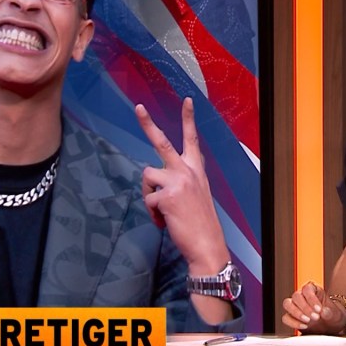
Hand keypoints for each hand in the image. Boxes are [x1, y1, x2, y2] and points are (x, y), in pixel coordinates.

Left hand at [134, 98, 228, 274]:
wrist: (208, 245)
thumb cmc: (200, 223)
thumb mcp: (197, 195)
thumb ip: (181, 182)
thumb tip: (159, 184)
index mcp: (196, 170)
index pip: (192, 139)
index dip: (189, 119)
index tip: (187, 100)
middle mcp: (187, 171)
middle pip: (163, 142)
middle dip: (148, 123)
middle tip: (138, 107)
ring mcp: (177, 181)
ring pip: (148, 176)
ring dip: (149, 194)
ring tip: (163, 211)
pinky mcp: (166, 196)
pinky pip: (148, 200)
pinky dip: (154, 214)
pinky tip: (165, 222)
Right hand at [281, 282, 345, 334]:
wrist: (331, 326)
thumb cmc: (332, 315)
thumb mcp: (335, 313)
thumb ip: (330, 312)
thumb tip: (324, 312)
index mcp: (313, 289)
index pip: (307, 289)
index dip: (312, 299)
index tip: (319, 309)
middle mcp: (302, 296)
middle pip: (296, 296)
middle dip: (305, 308)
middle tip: (315, 317)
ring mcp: (295, 306)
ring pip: (288, 304)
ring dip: (297, 313)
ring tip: (308, 321)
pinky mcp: (291, 317)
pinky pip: (286, 318)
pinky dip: (293, 323)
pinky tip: (304, 326)